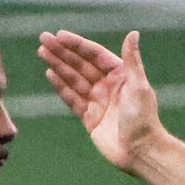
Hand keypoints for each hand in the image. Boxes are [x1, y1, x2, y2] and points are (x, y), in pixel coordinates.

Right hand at [38, 28, 163, 171]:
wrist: (140, 151)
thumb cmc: (143, 118)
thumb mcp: (138, 85)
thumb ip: (132, 60)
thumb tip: (133, 33)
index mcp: (119, 75)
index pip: (94, 55)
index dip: (77, 45)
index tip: (60, 36)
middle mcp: (107, 86)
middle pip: (80, 64)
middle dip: (62, 52)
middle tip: (43, 39)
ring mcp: (97, 102)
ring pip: (73, 80)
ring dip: (58, 66)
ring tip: (42, 52)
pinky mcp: (90, 119)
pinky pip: (72, 99)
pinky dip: (61, 87)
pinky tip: (50, 74)